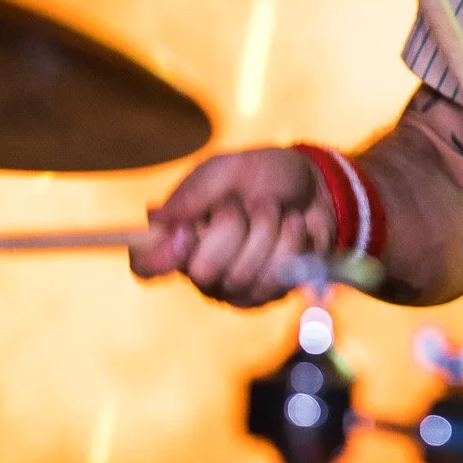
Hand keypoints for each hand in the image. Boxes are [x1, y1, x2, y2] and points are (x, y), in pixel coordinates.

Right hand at [130, 148, 336, 307]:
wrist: (317, 184)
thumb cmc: (264, 176)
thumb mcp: (227, 169)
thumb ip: (194, 193)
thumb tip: (156, 217)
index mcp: (180, 238)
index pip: (145, 267)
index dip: (159, 257)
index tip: (184, 232)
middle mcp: (201, 270)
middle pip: (203, 271)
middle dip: (232, 227)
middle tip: (245, 204)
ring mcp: (237, 288)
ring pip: (245, 274)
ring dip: (267, 229)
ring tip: (274, 210)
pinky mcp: (271, 293)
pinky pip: (277, 276)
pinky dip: (291, 239)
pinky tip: (294, 225)